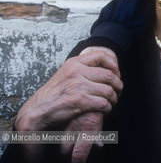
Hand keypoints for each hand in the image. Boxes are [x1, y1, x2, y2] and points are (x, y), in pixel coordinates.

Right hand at [61, 47, 117, 162]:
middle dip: (118, 85)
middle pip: (109, 75)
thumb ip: (82, 69)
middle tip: (118, 92)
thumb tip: (104, 68)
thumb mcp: (65, 74)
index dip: (114, 65)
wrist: (37, 111)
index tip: (116, 74)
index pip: (102, 55)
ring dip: (114, 98)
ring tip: (111, 102)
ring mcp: (77, 86)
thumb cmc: (53, 95)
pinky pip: (103, 103)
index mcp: (74, 63)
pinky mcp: (79, 101)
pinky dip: (107, 108)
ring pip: (108, 91)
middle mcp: (76, 72)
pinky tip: (105, 110)